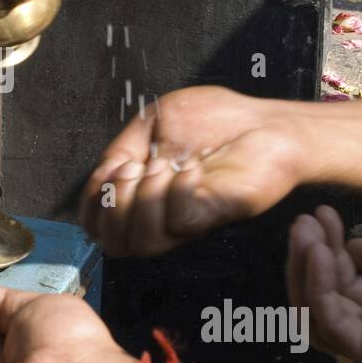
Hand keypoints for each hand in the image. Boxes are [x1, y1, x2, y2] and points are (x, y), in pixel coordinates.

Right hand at [78, 86, 307, 255]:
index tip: (113, 168)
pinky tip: (196, 167)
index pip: (98, 226)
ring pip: (144, 240)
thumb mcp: (155, 122)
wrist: (267, 122)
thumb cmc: (218, 120)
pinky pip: (181, 220)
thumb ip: (123, 147)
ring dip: (144, 197)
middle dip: (115, 200)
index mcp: (144, 197)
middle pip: (115, 242)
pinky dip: (180, 190)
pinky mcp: (215, 214)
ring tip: (167, 164)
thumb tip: (103, 175)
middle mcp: (163, 217)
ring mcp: (189, 220)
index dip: (93, 203)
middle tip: (139, 166)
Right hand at [289, 206, 361, 362]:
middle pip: (324, 297)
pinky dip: (319, 285)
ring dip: (306, 268)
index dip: (330, 249)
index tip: (323, 215)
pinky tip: (322, 252)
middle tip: (304, 221)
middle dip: (309, 255)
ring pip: (317, 312)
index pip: (345, 283)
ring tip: (305, 231)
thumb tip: (350, 247)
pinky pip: (333, 321)